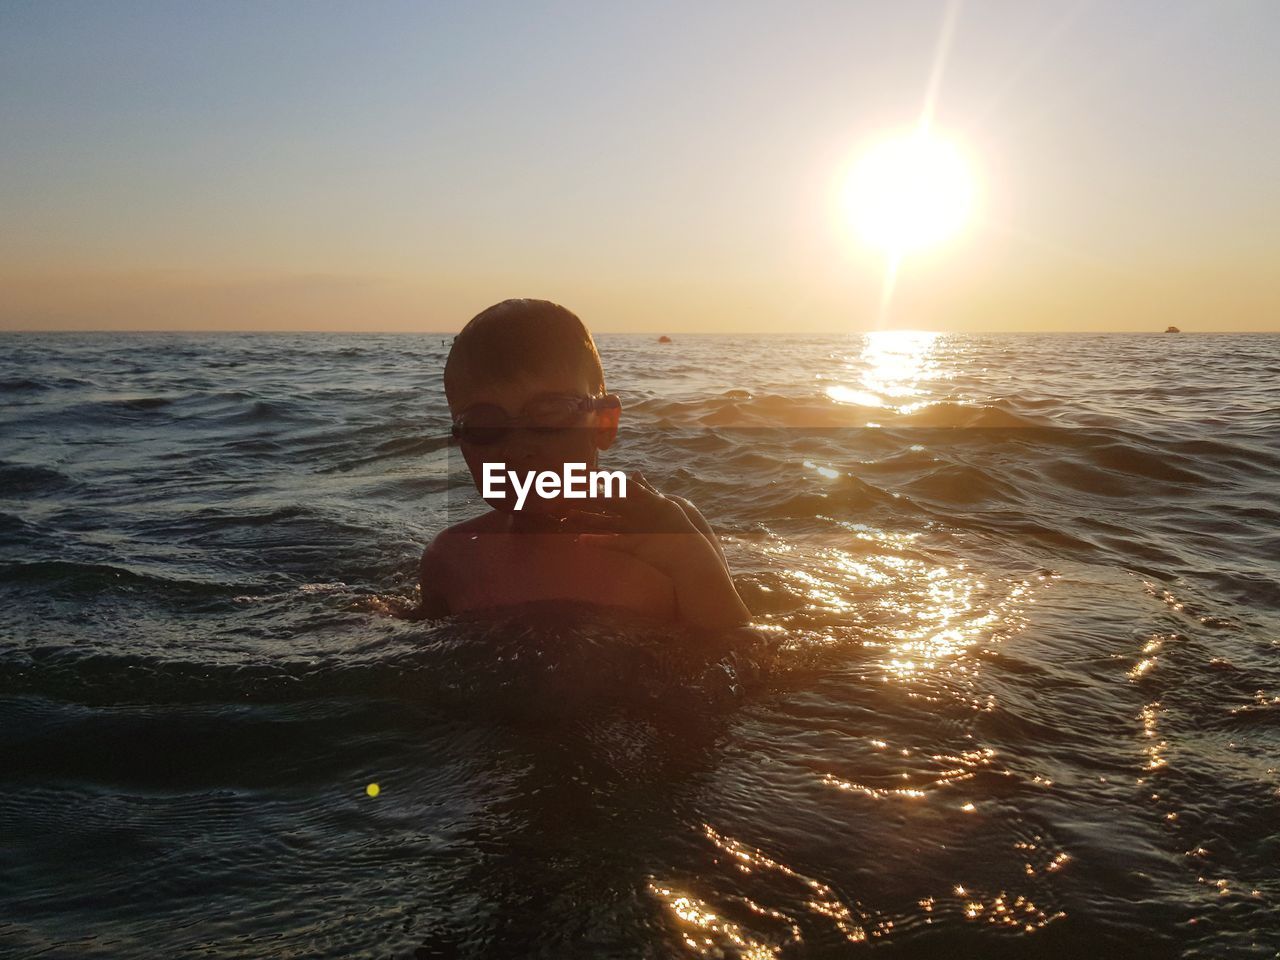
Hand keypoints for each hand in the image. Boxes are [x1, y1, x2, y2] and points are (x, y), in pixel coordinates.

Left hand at [569, 472, 750, 629]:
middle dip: (586, 494)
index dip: (598, 481)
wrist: (692, 550)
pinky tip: (580, 541)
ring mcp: (635, 528)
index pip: (616, 487)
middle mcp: (637, 512)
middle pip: (606, 500)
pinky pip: (612, 542)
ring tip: (566, 513)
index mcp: (643, 501)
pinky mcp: (635, 544)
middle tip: (566, 487)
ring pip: (605, 520)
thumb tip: (635, 474)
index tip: (582, 473)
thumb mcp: (664, 502)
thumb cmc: (678, 526)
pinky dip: (597, 541)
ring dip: (585, 517)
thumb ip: (647, 489)